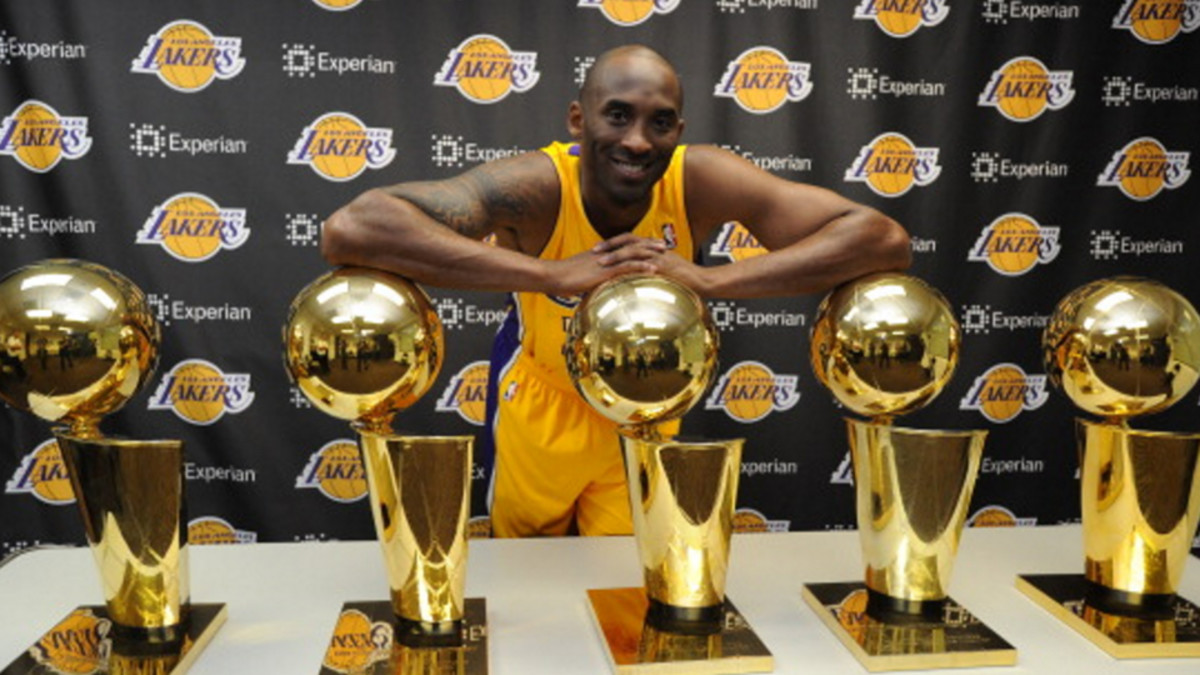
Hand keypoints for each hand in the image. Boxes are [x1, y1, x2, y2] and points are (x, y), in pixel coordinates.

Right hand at [542, 234, 665, 295]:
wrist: (551, 276)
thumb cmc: (561, 279)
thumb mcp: (579, 277)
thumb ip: (590, 279)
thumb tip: (594, 286)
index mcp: (600, 254)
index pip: (622, 245)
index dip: (637, 243)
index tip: (650, 243)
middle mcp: (605, 254)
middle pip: (631, 244)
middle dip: (648, 243)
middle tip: (664, 244)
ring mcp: (605, 262)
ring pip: (632, 252)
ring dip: (650, 251)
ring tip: (664, 252)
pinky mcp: (604, 271)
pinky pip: (626, 267)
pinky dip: (642, 266)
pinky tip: (654, 269)